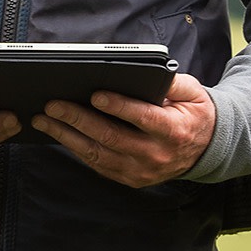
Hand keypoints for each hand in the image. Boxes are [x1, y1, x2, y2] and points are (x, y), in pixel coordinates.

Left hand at [33, 72, 216, 187]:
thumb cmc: (193, 114)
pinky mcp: (130, 178)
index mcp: (172, 130)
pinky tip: (58, 133)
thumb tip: (150, 71)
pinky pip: (98, 164)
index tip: (94, 94)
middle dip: (78, 119)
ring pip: (98, 154)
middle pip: (111, 137)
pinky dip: (75, 149)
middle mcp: (155, 154)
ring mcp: (140, 171)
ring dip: (66, 136)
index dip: (117, 106)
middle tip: (52, 104)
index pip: (141, 118)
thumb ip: (172, 82)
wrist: (207, 150)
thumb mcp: (192, 92)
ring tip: (43, 119)